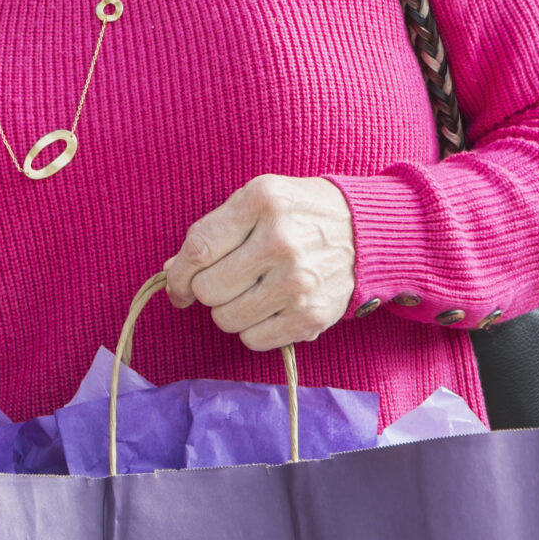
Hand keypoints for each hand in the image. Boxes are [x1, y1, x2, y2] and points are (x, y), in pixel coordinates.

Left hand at [162, 175, 355, 351]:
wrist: (365, 232)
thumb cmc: (297, 213)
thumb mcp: (255, 200)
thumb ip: (213, 230)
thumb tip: (172, 270)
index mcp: (262, 202)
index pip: (199, 249)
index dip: (178, 274)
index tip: (177, 285)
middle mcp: (281, 242)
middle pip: (208, 289)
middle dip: (205, 290)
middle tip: (223, 283)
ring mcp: (299, 282)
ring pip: (226, 319)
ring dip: (228, 311)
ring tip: (249, 293)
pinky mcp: (313, 315)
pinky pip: (253, 339)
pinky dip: (251, 330)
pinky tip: (267, 309)